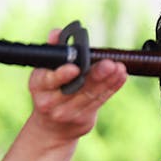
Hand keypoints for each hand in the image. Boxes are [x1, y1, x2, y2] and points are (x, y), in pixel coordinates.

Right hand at [25, 29, 126, 143]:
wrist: (51, 128)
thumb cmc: (50, 91)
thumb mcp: (44, 72)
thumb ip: (54, 52)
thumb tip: (56, 32)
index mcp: (39, 85)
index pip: (50, 80)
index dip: (62, 74)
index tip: (75, 68)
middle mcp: (51, 102)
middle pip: (76, 88)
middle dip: (95, 76)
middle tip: (109, 64)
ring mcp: (67, 113)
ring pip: (91, 95)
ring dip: (108, 80)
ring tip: (119, 68)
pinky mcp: (83, 120)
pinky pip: (100, 101)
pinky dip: (112, 88)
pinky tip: (121, 76)